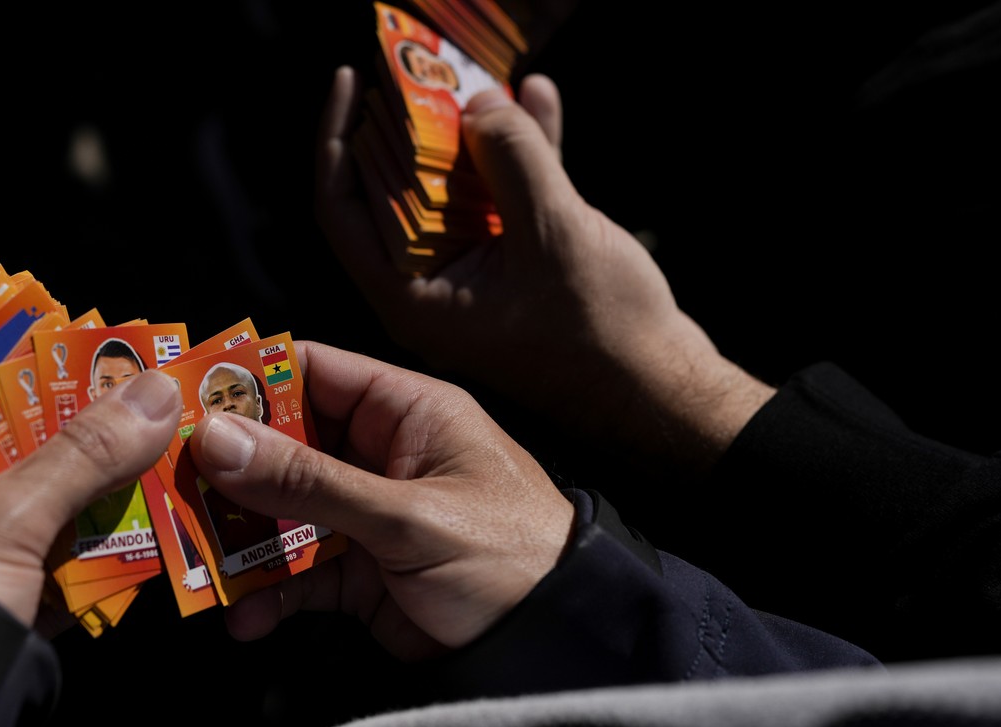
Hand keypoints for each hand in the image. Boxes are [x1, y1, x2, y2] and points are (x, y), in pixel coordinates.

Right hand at [186, 341, 573, 660]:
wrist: (557, 649)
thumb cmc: (510, 558)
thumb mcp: (407, 515)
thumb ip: (310, 482)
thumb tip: (217, 438)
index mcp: (406, 413)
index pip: (312, 372)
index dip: (247, 380)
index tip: (182, 396)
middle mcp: (379, 457)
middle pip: (281, 447)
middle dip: (225, 471)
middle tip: (166, 488)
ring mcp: (365, 517)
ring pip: (279, 515)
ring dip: (237, 540)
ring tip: (195, 565)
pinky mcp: (359, 576)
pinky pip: (295, 574)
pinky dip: (266, 595)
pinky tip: (244, 617)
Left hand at [316, 67, 773, 478]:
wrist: (660, 387)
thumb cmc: (602, 334)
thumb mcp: (553, 234)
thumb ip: (512, 162)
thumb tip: (477, 103)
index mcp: (410, 293)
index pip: (345, 206)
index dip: (340, 139)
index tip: (353, 80)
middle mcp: (428, 284)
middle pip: (394, 188)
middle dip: (407, 121)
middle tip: (417, 65)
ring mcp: (472, 272)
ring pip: (450, 186)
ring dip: (466, 129)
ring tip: (472, 73)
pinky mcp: (516, 262)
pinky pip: (500, 196)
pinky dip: (516, 151)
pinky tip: (536, 97)